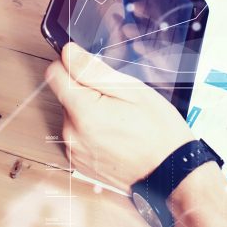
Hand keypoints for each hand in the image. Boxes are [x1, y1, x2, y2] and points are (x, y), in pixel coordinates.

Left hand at [44, 43, 194, 191]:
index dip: (72, 66)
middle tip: (117, 102)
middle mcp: (72, 135)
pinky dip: (91, 132)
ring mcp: (75, 152)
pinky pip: (77, 136)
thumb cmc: (158, 131)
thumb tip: (68, 53)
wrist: (171, 172)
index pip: (54, 74)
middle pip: (65, 96)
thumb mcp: (132, 90)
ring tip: (119, 121)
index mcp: (84, 113)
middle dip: (86, 92)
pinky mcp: (79, 163)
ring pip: (72, 116)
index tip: (92, 72)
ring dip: (89, 112)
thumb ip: (94, 71)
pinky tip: (115, 136)